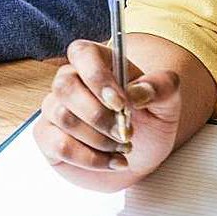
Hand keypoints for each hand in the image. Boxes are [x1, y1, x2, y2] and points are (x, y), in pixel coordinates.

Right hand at [34, 39, 183, 184]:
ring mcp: (54, 109)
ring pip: (63, 117)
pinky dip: (90, 158)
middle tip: (127, 134)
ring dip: (99, 139)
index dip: (97, 76)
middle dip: (99, 116)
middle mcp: (70, 82)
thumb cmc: (149, 123)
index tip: (120, 103)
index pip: (82, 53)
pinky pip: (59, 145)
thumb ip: (161, 87)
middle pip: (65, 87)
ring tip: (123, 148)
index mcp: (97, 63)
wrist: (140, 158)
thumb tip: (136, 91)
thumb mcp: (168, 104)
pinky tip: (111, 161)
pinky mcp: (48, 137)